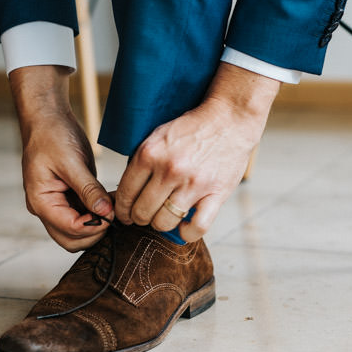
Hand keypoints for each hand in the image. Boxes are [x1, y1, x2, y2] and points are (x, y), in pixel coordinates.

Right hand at [10, 65, 113, 251]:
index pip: (69, 229)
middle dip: (95, 232)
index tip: (113, 214)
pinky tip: (112, 200)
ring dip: (98, 224)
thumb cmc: (52, 135)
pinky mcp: (69, 198)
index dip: (94, 226)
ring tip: (115, 206)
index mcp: (41, 202)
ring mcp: (57, 205)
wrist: (47, 117)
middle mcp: (46, 208)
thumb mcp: (72, 162)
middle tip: (116, 215)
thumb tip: (106, 213)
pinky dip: (98, 214)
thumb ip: (89, 190)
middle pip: (72, 239)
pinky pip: (83, 216)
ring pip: (79, 231)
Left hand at [115, 63, 279, 241]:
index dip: (122, 209)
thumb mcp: (158, 136)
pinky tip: (185, 226)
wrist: (229, 119)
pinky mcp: (216, 193)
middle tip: (143, 216)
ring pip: (164, 223)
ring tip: (164, 217)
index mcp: (150, 154)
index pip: (125, 193)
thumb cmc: (192, 128)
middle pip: (142, 212)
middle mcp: (169, 170)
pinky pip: (197, 228)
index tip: (125, 214)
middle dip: (139, 218)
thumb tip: (125, 192)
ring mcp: (193, 184)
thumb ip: (141, 161)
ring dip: (161, 224)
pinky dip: (188, 233)